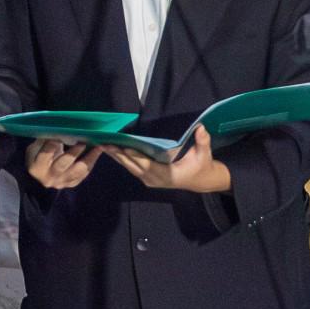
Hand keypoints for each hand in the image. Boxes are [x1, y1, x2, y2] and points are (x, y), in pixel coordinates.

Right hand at [24, 138, 101, 189]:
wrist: (44, 172)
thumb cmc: (40, 153)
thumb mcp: (38, 146)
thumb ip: (45, 139)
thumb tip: (59, 128)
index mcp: (36, 167)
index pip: (44, 155)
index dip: (53, 144)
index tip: (62, 134)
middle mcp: (48, 178)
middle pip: (62, 165)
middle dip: (73, 153)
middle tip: (82, 142)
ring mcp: (61, 182)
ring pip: (77, 171)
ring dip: (89, 158)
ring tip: (98, 146)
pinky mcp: (72, 183)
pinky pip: (84, 173)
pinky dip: (92, 162)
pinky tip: (98, 152)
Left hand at [102, 126, 230, 192]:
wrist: (199, 180)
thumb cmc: (201, 166)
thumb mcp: (204, 154)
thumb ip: (202, 141)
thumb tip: (201, 128)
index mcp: (168, 175)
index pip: (148, 165)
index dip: (136, 157)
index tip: (124, 148)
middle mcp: (156, 179)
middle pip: (134, 167)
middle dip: (120, 155)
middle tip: (106, 144)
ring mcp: (150, 181)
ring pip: (131, 168)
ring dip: (118, 158)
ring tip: (105, 146)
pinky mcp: (147, 179)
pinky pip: (132, 169)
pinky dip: (123, 160)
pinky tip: (114, 152)